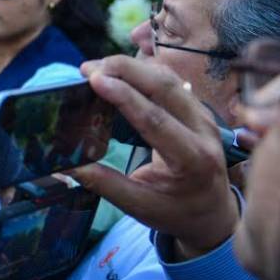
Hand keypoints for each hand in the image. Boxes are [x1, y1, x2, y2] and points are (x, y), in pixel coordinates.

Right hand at [68, 56, 238, 258]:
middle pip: (166, 87)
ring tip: (96, 69)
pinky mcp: (197, 109)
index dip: (124, 96)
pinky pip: (170, 81)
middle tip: (87, 68)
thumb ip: (105, 184)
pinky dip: (142, 72)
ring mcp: (204, 116)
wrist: (213, 213)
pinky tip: (116, 73)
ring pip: (169, 78)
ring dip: (131, 67)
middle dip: (125, 69)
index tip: (95, 80)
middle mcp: (204, 132)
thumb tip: (66, 165)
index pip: (156, 120)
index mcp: (192, 160)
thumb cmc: (174, 211)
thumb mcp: (139, 207)